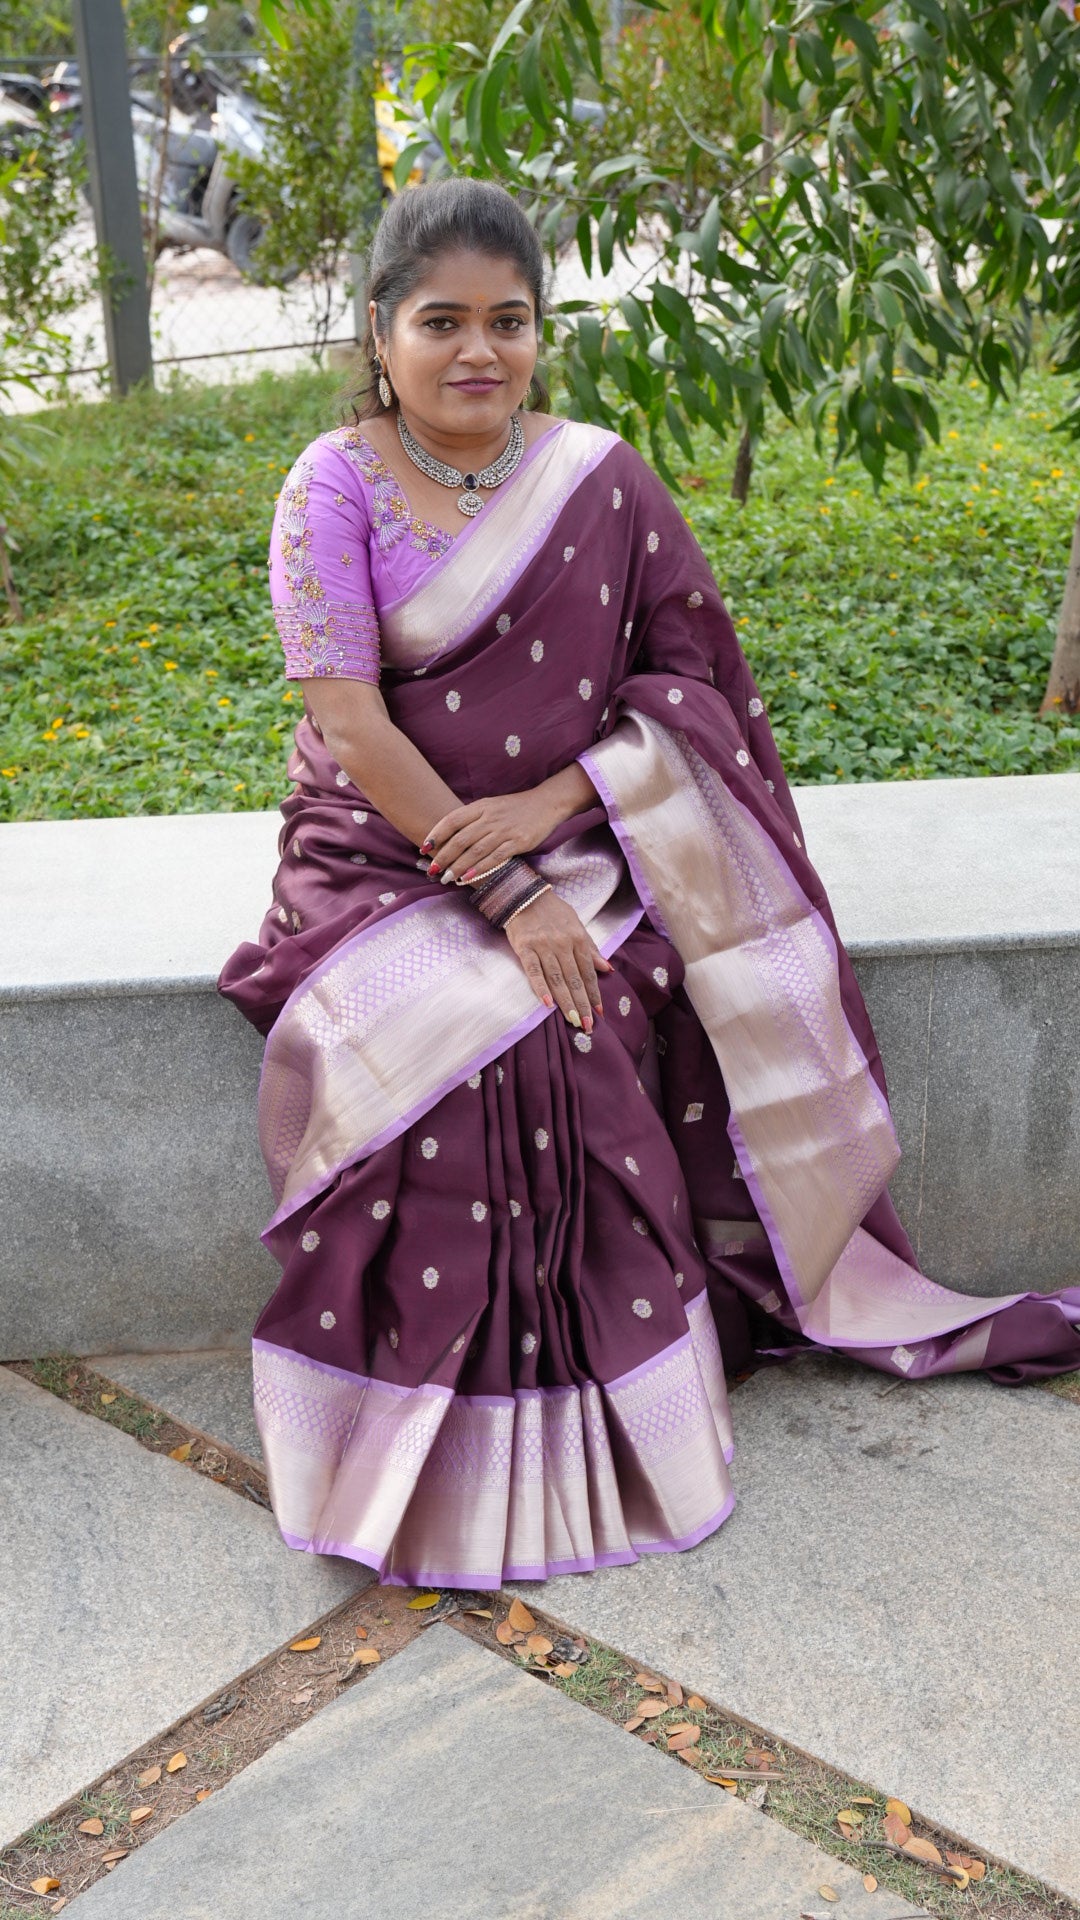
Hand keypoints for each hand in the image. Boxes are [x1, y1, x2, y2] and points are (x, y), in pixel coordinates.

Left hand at [420, 789, 556, 881]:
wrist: (545, 804)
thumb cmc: (515, 808)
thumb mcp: (491, 806)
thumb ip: (473, 818)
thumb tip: (449, 836)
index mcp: (481, 807)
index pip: (452, 820)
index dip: (436, 834)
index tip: (424, 847)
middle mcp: (490, 818)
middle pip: (460, 839)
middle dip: (444, 856)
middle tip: (432, 870)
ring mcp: (504, 830)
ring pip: (475, 850)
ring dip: (458, 866)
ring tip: (446, 878)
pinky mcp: (517, 842)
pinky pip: (494, 858)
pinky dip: (479, 869)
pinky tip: (467, 878)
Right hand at [502, 888, 612, 1030]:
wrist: (524, 894)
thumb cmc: (553, 912)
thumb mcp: (576, 924)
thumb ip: (591, 947)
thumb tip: (607, 967)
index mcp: (577, 939)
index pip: (588, 972)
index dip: (594, 993)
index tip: (599, 1013)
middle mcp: (562, 944)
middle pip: (574, 979)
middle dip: (582, 1004)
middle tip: (587, 1026)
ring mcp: (543, 946)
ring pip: (557, 979)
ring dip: (566, 1002)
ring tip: (573, 1020)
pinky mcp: (524, 948)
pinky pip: (534, 971)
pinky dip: (540, 988)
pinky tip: (547, 1004)